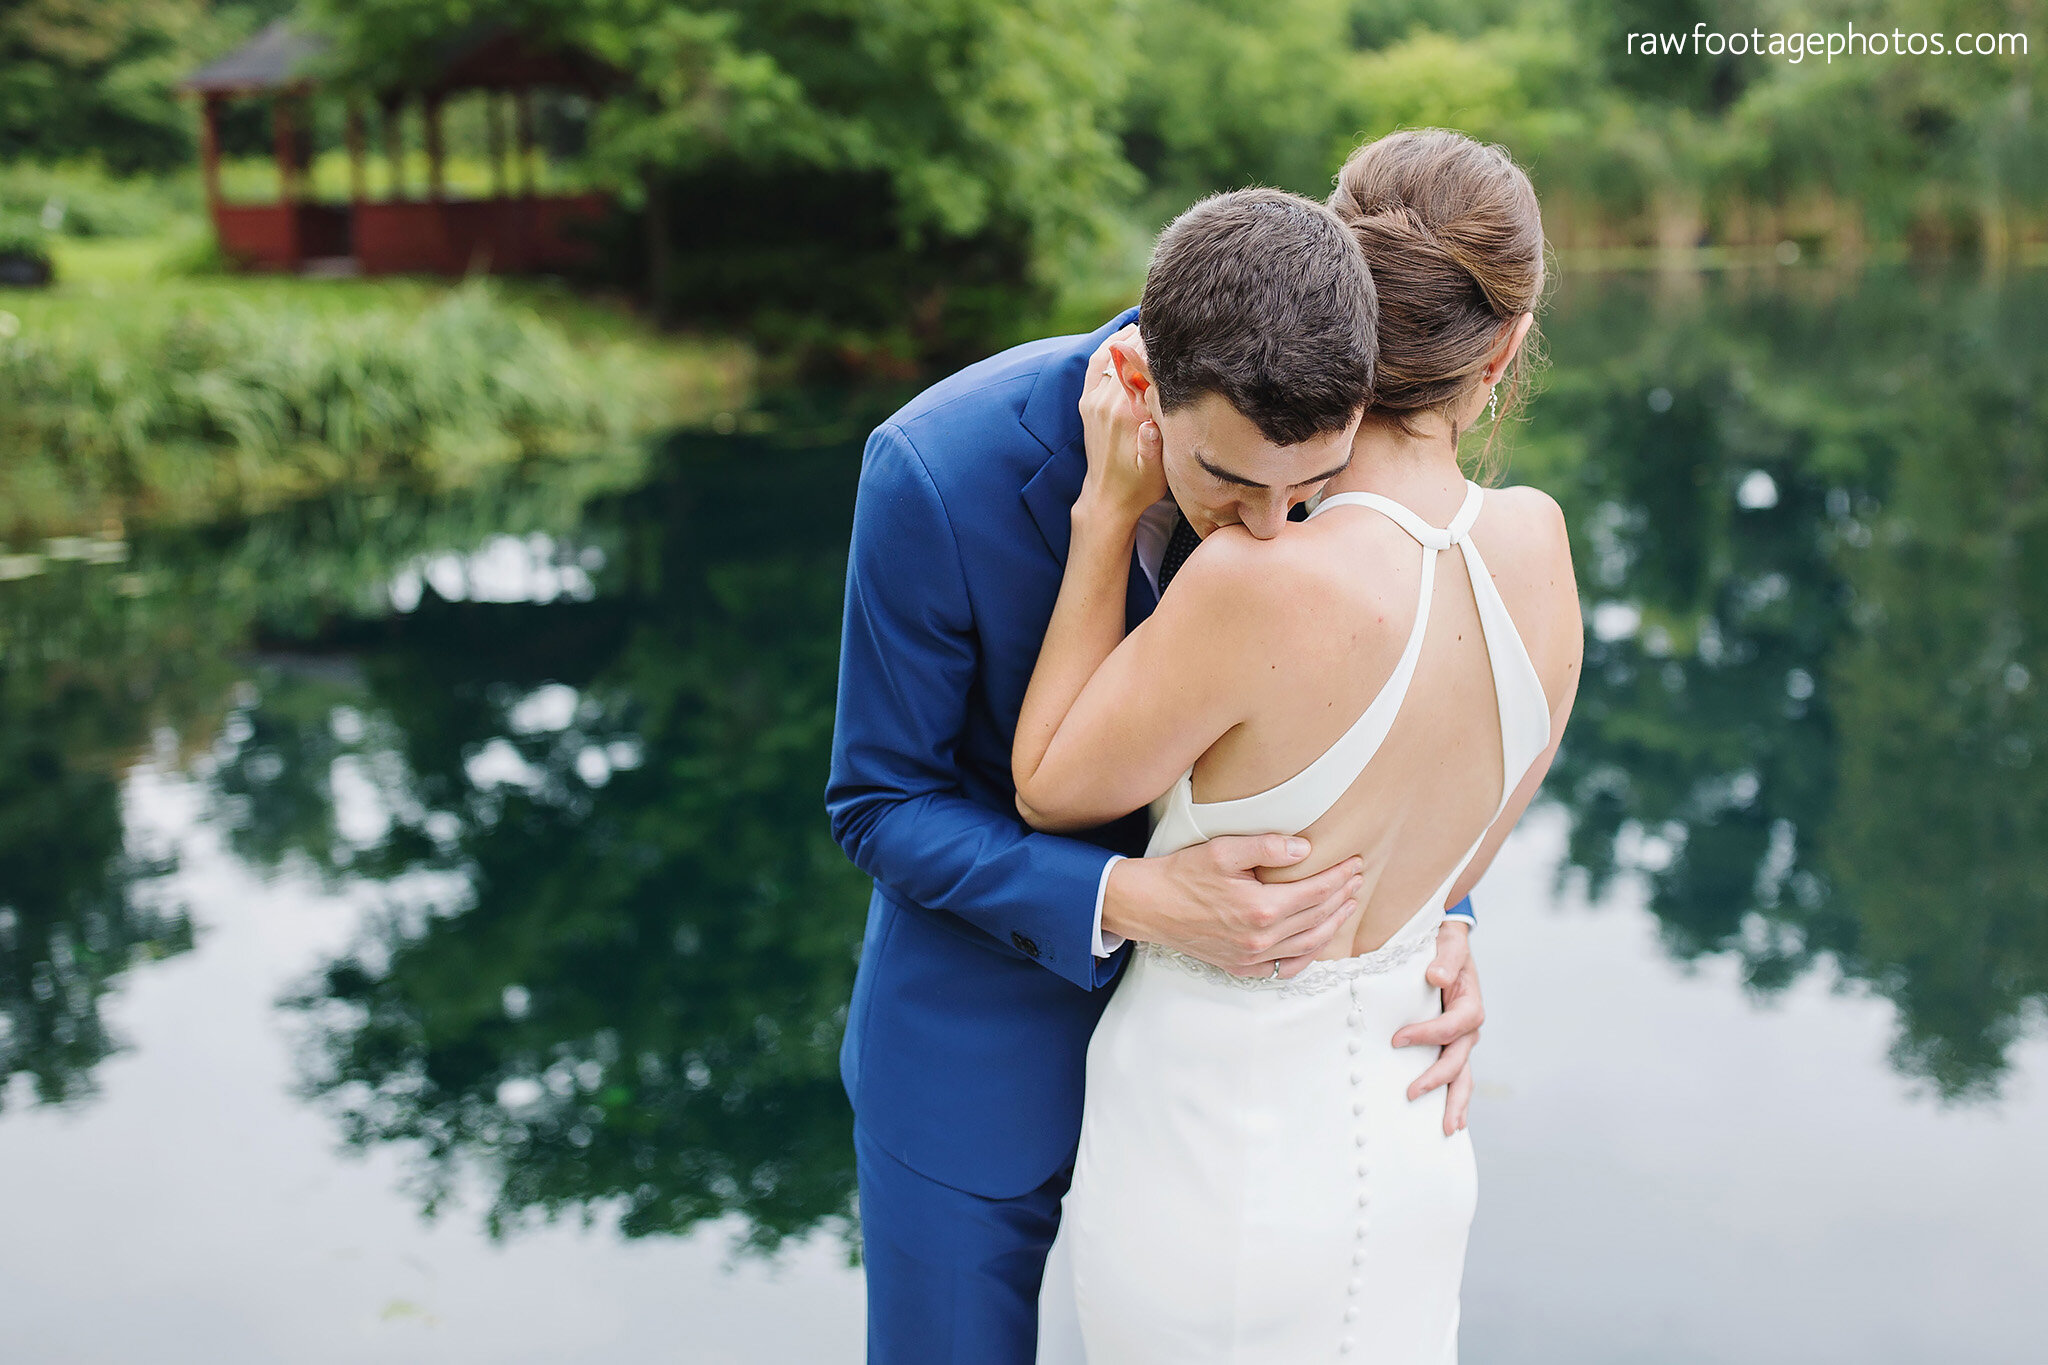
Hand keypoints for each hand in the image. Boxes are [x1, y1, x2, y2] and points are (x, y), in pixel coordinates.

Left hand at [1077, 325, 1166, 523]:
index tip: (1180, 333)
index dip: (1161, 346)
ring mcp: (1093, 400)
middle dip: (1150, 336)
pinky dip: (1108, 345)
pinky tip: (1125, 336)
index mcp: (1126, 414)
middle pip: (1129, 354)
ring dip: (1131, 337)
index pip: (1144, 366)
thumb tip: (1153, 424)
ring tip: (1154, 325)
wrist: (1107, 500)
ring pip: (1112, 353)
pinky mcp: (1087, 402)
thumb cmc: (1139, 486)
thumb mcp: (1156, 472)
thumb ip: (1154, 446)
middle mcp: (1106, 402)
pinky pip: (1096, 363)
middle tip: (1173, 323)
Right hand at [1102, 835, 1364, 978]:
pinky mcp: (1241, 967)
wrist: (1147, 906)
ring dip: (1333, 925)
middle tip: (1358, 879)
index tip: (1355, 863)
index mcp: (1261, 908)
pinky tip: (1316, 940)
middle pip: (1317, 918)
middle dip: (1342, 897)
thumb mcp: (1222, 850)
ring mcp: (1252, 957)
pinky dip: (1307, 954)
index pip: (1316, 892)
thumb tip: (1304, 849)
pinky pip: (1285, 966)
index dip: (1340, 877)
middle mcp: (1261, 938)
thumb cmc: (1182, 875)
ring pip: (1308, 945)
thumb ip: (1266, 846)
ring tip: (1347, 905)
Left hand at [1392, 921, 1481, 1135]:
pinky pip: (1454, 1075)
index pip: (1453, 1026)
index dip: (1428, 1034)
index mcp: (1470, 1003)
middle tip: (1411, 1093)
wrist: (1448, 946)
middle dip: (1437, 1079)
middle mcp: (1468, 1027)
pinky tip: (1446, 1121)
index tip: (1398, 1039)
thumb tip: (1436, 977)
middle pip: (1459, 1060)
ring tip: (1447, 1129)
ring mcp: (1461, 1040)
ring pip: (1461, 1076)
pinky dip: (1450, 1097)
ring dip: (1454, 1102)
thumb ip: (1446, 960)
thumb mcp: (1449, 944)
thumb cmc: (1445, 945)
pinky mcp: (1450, 1046)